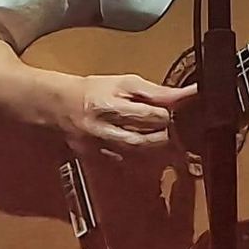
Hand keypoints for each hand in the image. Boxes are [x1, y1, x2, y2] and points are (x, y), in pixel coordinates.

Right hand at [58, 74, 196, 161]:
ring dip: (155, 148)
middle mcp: (103, 130)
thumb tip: (185, 95)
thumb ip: (155, 92)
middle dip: (163, 134)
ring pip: (137, 156)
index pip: (149, 116)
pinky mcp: (97, 161)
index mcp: (109, 105)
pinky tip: (145, 150)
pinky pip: (127, 164)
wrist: (62, 106)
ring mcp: (99, 149)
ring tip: (160, 137)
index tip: (170, 111)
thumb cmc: (96, 90)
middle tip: (169, 127)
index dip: (165, 114)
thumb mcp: (125, 83)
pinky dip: (141, 159)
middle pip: (145, 140)